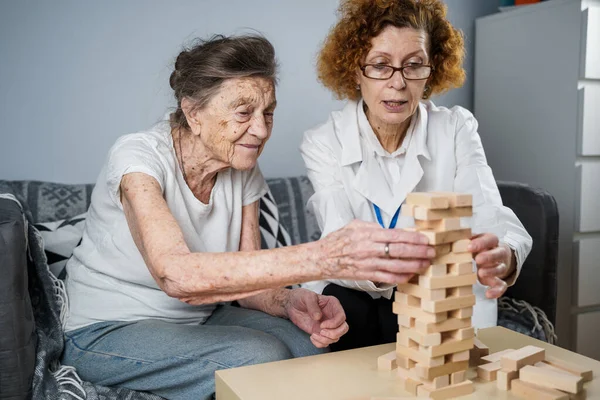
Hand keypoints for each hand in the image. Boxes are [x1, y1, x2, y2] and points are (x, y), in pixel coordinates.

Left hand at [284, 288, 348, 347]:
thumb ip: (313, 306)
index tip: (322, 325)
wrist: (292, 305)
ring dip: (325, 340)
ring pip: (336, 337)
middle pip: (343, 328)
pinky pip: (326, 342)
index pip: (341, 317)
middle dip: (334, 333)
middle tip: (321, 331)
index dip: (334, 323)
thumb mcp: (307, 297)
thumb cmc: (301, 297)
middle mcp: (332, 316)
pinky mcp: (321, 332)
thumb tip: (318, 317)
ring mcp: (327, 325)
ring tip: (314, 335)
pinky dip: (320, 343)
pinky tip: (312, 337)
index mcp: (333, 305)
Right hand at [318, 220, 434, 284]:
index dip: (413, 238)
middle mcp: (369, 249)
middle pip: (400, 251)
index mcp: (367, 234)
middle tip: (431, 251)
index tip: (425, 239)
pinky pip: (388, 278)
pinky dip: (402, 277)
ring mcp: (368, 264)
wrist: (322, 258)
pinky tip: (411, 275)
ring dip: (414, 265)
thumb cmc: (338, 241)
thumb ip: (373, 226)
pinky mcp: (367, 275)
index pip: (396, 235)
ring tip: (426, 263)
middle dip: (419, 251)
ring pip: (397, 266)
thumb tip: (391, 228)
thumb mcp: (355, 225)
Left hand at [468, 233, 514, 298]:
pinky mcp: (499, 279)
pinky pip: (502, 285)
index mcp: (491, 241)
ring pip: (500, 268)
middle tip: (478, 259)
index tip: (469, 246)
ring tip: (481, 273)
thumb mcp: (472, 240)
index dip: (481, 243)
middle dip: (489, 256)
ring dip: (491, 271)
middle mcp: (498, 253)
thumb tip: (448, 236)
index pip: (490, 239)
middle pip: (498, 253)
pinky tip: (488, 294)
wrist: (494, 256)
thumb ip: (464, 239)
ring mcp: (500, 266)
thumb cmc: (478, 247)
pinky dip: (497, 290)